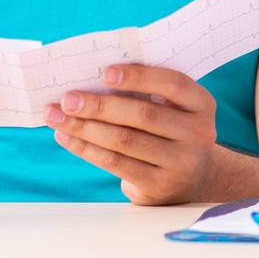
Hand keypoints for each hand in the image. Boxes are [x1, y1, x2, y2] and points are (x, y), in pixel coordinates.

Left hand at [46, 65, 217, 204]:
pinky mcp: (158, 185)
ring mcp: (180, 162)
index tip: (105, 72)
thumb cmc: (171, 132)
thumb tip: (94, 78)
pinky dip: (86, 148)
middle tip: (68, 99)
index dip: (139, 77)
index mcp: (201, 105)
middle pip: (143, 115)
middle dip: (100, 105)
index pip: (173, 84)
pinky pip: (115, 163)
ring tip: (57, 116)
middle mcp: (197, 134)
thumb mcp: (175, 110)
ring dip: (85, 127)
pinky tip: (67, 137)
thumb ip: (149, 94)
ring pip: (124, 141)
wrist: (192, 180)